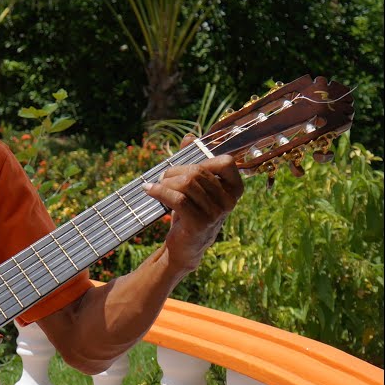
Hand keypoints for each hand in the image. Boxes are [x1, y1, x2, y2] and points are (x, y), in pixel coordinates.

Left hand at [142, 134, 244, 273]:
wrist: (185, 246)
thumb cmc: (192, 211)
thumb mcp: (195, 187)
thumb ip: (194, 161)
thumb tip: (190, 138)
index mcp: (235, 189)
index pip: (226, 162)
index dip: (203, 160)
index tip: (187, 168)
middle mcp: (229, 202)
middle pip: (198, 172)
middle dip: (175, 171)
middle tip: (162, 178)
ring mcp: (216, 214)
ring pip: (186, 184)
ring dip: (165, 182)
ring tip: (155, 185)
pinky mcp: (199, 224)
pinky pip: (177, 199)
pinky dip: (159, 191)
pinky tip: (149, 190)